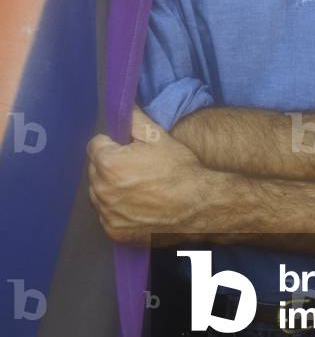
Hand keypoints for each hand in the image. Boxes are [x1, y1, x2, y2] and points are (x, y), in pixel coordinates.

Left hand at [87, 107, 205, 245]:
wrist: (197, 206)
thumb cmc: (178, 169)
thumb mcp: (159, 137)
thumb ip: (134, 119)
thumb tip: (123, 105)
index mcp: (109, 163)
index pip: (95, 145)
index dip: (112, 143)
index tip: (127, 147)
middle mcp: (101, 190)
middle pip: (95, 169)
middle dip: (109, 164)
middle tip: (136, 166)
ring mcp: (107, 214)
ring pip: (99, 193)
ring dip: (111, 187)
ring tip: (137, 186)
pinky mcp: (114, 232)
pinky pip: (106, 214)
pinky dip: (117, 209)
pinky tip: (138, 204)